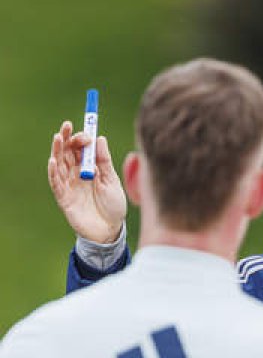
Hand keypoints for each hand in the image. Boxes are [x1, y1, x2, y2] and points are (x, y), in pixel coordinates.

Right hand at [47, 120, 126, 242]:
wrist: (111, 230)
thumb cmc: (113, 206)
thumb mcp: (112, 180)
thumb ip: (104, 161)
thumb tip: (100, 138)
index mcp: (89, 169)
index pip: (81, 149)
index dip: (81, 138)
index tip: (86, 132)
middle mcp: (76, 174)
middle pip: (67, 153)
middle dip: (67, 139)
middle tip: (67, 127)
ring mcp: (69, 185)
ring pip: (59, 164)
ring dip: (57, 150)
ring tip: (58, 137)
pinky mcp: (63, 197)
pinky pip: (55, 183)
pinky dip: (53, 171)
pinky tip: (53, 160)